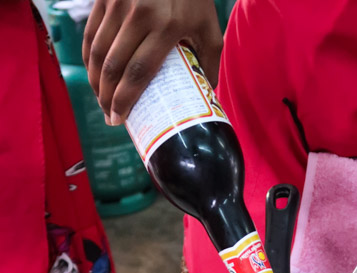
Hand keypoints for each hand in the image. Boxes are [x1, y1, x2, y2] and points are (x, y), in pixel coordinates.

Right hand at [83, 0, 222, 124]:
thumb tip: (206, 94)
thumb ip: (209, 60)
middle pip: (114, 67)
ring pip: (98, 52)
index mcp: (167, 26)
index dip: (125, 100)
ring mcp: (119, 3)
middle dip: (107, 97)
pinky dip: (90, 59)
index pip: (139, 72)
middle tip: (110, 116)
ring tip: (102, 100)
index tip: (119, 119)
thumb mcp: (209, 26)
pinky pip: (91, 34)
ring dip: (95, 81)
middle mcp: (140, 14)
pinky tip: (95, 75)